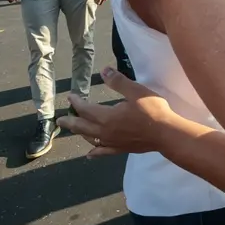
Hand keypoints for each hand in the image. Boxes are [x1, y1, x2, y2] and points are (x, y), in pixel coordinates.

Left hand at [57, 66, 175, 155]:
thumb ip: (118, 81)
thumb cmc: (152, 110)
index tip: (70, 96)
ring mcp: (112, 142)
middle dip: (70, 121)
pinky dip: (94, 152)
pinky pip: (102, 152)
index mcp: (106, 116)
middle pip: (82, 127)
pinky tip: (89, 154)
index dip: (76, 102)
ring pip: (90, 139)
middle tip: (59, 119)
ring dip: (80, 134)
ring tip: (74, 130)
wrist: (165, 133)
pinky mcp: (120, 149)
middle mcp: (105, 131)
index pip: (85, 109)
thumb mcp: (136, 91)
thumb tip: (104, 70)